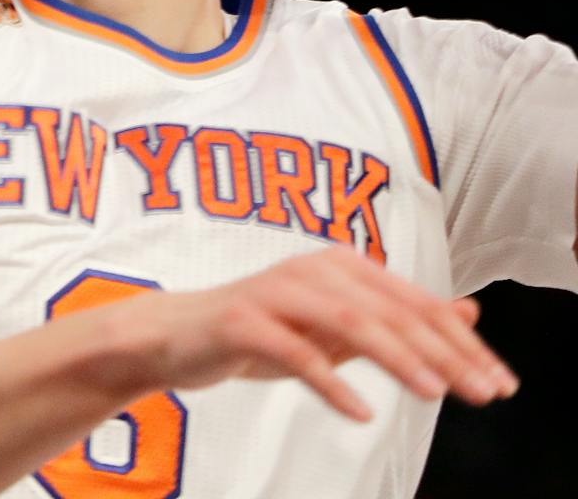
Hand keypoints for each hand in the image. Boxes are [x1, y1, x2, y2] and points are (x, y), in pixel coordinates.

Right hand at [134, 246, 515, 420]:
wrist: (176, 333)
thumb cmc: (262, 330)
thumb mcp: (337, 325)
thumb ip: (397, 318)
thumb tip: (469, 312)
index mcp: (340, 265)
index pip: (416, 302)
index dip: (462, 342)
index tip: (500, 381)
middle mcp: (312, 268)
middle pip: (392, 311)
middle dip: (445, 353)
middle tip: (483, 393)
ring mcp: (276, 292)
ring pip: (352, 322)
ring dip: (399, 360)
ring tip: (434, 394)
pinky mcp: (243, 321)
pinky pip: (295, 352)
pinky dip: (332, 383)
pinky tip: (360, 412)